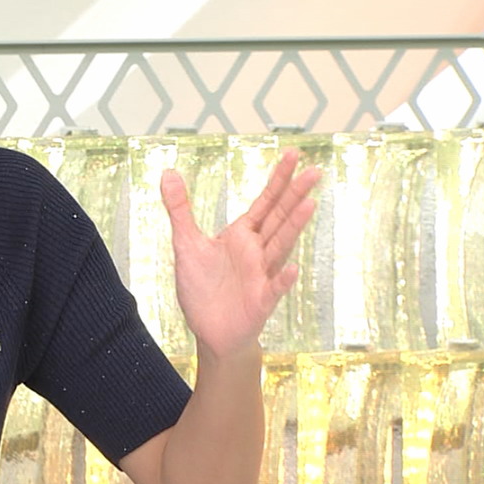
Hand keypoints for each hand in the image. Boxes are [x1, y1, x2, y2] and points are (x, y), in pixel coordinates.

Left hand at [161, 149, 320, 359]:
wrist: (210, 331)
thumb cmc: (203, 287)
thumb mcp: (185, 242)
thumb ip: (179, 208)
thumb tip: (169, 172)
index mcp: (241, 235)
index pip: (264, 202)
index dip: (277, 179)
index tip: (292, 153)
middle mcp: (257, 251)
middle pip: (279, 218)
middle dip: (294, 194)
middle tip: (315, 171)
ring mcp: (261, 275)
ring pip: (280, 246)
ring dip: (294, 226)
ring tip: (310, 204)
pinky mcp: (260, 301)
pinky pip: (274, 288)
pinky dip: (283, 279)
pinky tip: (293, 268)